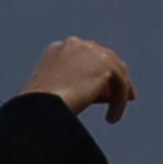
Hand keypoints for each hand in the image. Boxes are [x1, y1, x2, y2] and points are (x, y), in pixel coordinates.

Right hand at [21, 37, 138, 122]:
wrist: (41, 106)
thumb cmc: (42, 105)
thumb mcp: (58, 88)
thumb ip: (79, 83)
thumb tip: (107, 93)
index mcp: (59, 48)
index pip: (86, 58)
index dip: (96, 74)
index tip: (102, 92)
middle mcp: (76, 44)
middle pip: (106, 60)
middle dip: (114, 79)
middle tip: (121, 98)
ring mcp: (91, 51)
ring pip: (117, 72)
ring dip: (119, 93)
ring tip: (113, 114)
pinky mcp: (105, 64)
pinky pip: (121, 84)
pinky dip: (119, 102)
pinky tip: (111, 118)